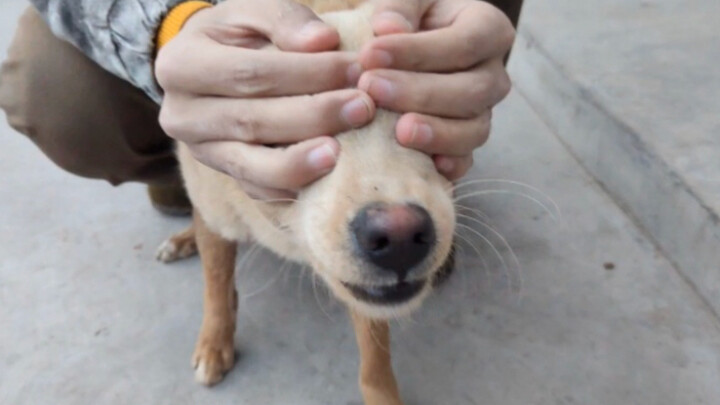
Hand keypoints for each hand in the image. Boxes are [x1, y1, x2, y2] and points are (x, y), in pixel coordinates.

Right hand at [155, 0, 374, 198]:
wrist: (209, 70)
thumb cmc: (237, 36)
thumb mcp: (250, 12)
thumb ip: (285, 18)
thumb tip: (323, 41)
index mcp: (181, 66)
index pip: (249, 73)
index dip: (305, 74)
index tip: (353, 69)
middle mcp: (181, 115)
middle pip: (251, 121)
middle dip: (312, 116)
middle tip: (361, 108)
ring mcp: (201, 152)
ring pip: (251, 166)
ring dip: (299, 163)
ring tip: (339, 154)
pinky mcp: (225, 175)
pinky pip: (259, 190)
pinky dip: (293, 186)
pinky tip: (326, 178)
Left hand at [359, 0, 514, 180]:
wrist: (402, 56)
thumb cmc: (405, 21)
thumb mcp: (405, 1)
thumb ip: (398, 6)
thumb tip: (388, 28)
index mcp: (486, 29)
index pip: (467, 42)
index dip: (420, 51)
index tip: (370, 54)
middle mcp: (492, 74)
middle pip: (473, 90)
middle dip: (421, 92)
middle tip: (372, 89)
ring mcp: (481, 113)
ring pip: (474, 129)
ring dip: (437, 133)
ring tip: (399, 132)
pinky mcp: (465, 146)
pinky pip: (466, 161)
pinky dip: (448, 165)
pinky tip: (427, 165)